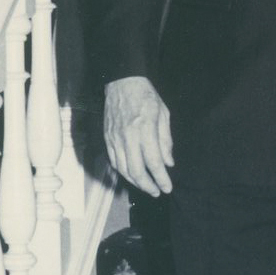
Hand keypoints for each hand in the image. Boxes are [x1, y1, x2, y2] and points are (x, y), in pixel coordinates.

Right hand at [104, 76, 173, 196]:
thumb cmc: (146, 96)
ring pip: (123, 169)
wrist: (122, 82)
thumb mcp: (163, 114)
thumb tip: (168, 163)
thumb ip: (166, 141)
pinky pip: (114, 161)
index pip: (154, 162)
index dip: (161, 179)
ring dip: (135, 182)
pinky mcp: (107, 138)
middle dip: (148, 186)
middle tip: (157, 192)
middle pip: (136, 171)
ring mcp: (115, 139)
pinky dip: (123, 172)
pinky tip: (132, 176)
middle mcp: (128, 137)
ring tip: (146, 187)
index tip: (167, 188)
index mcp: (145, 130)